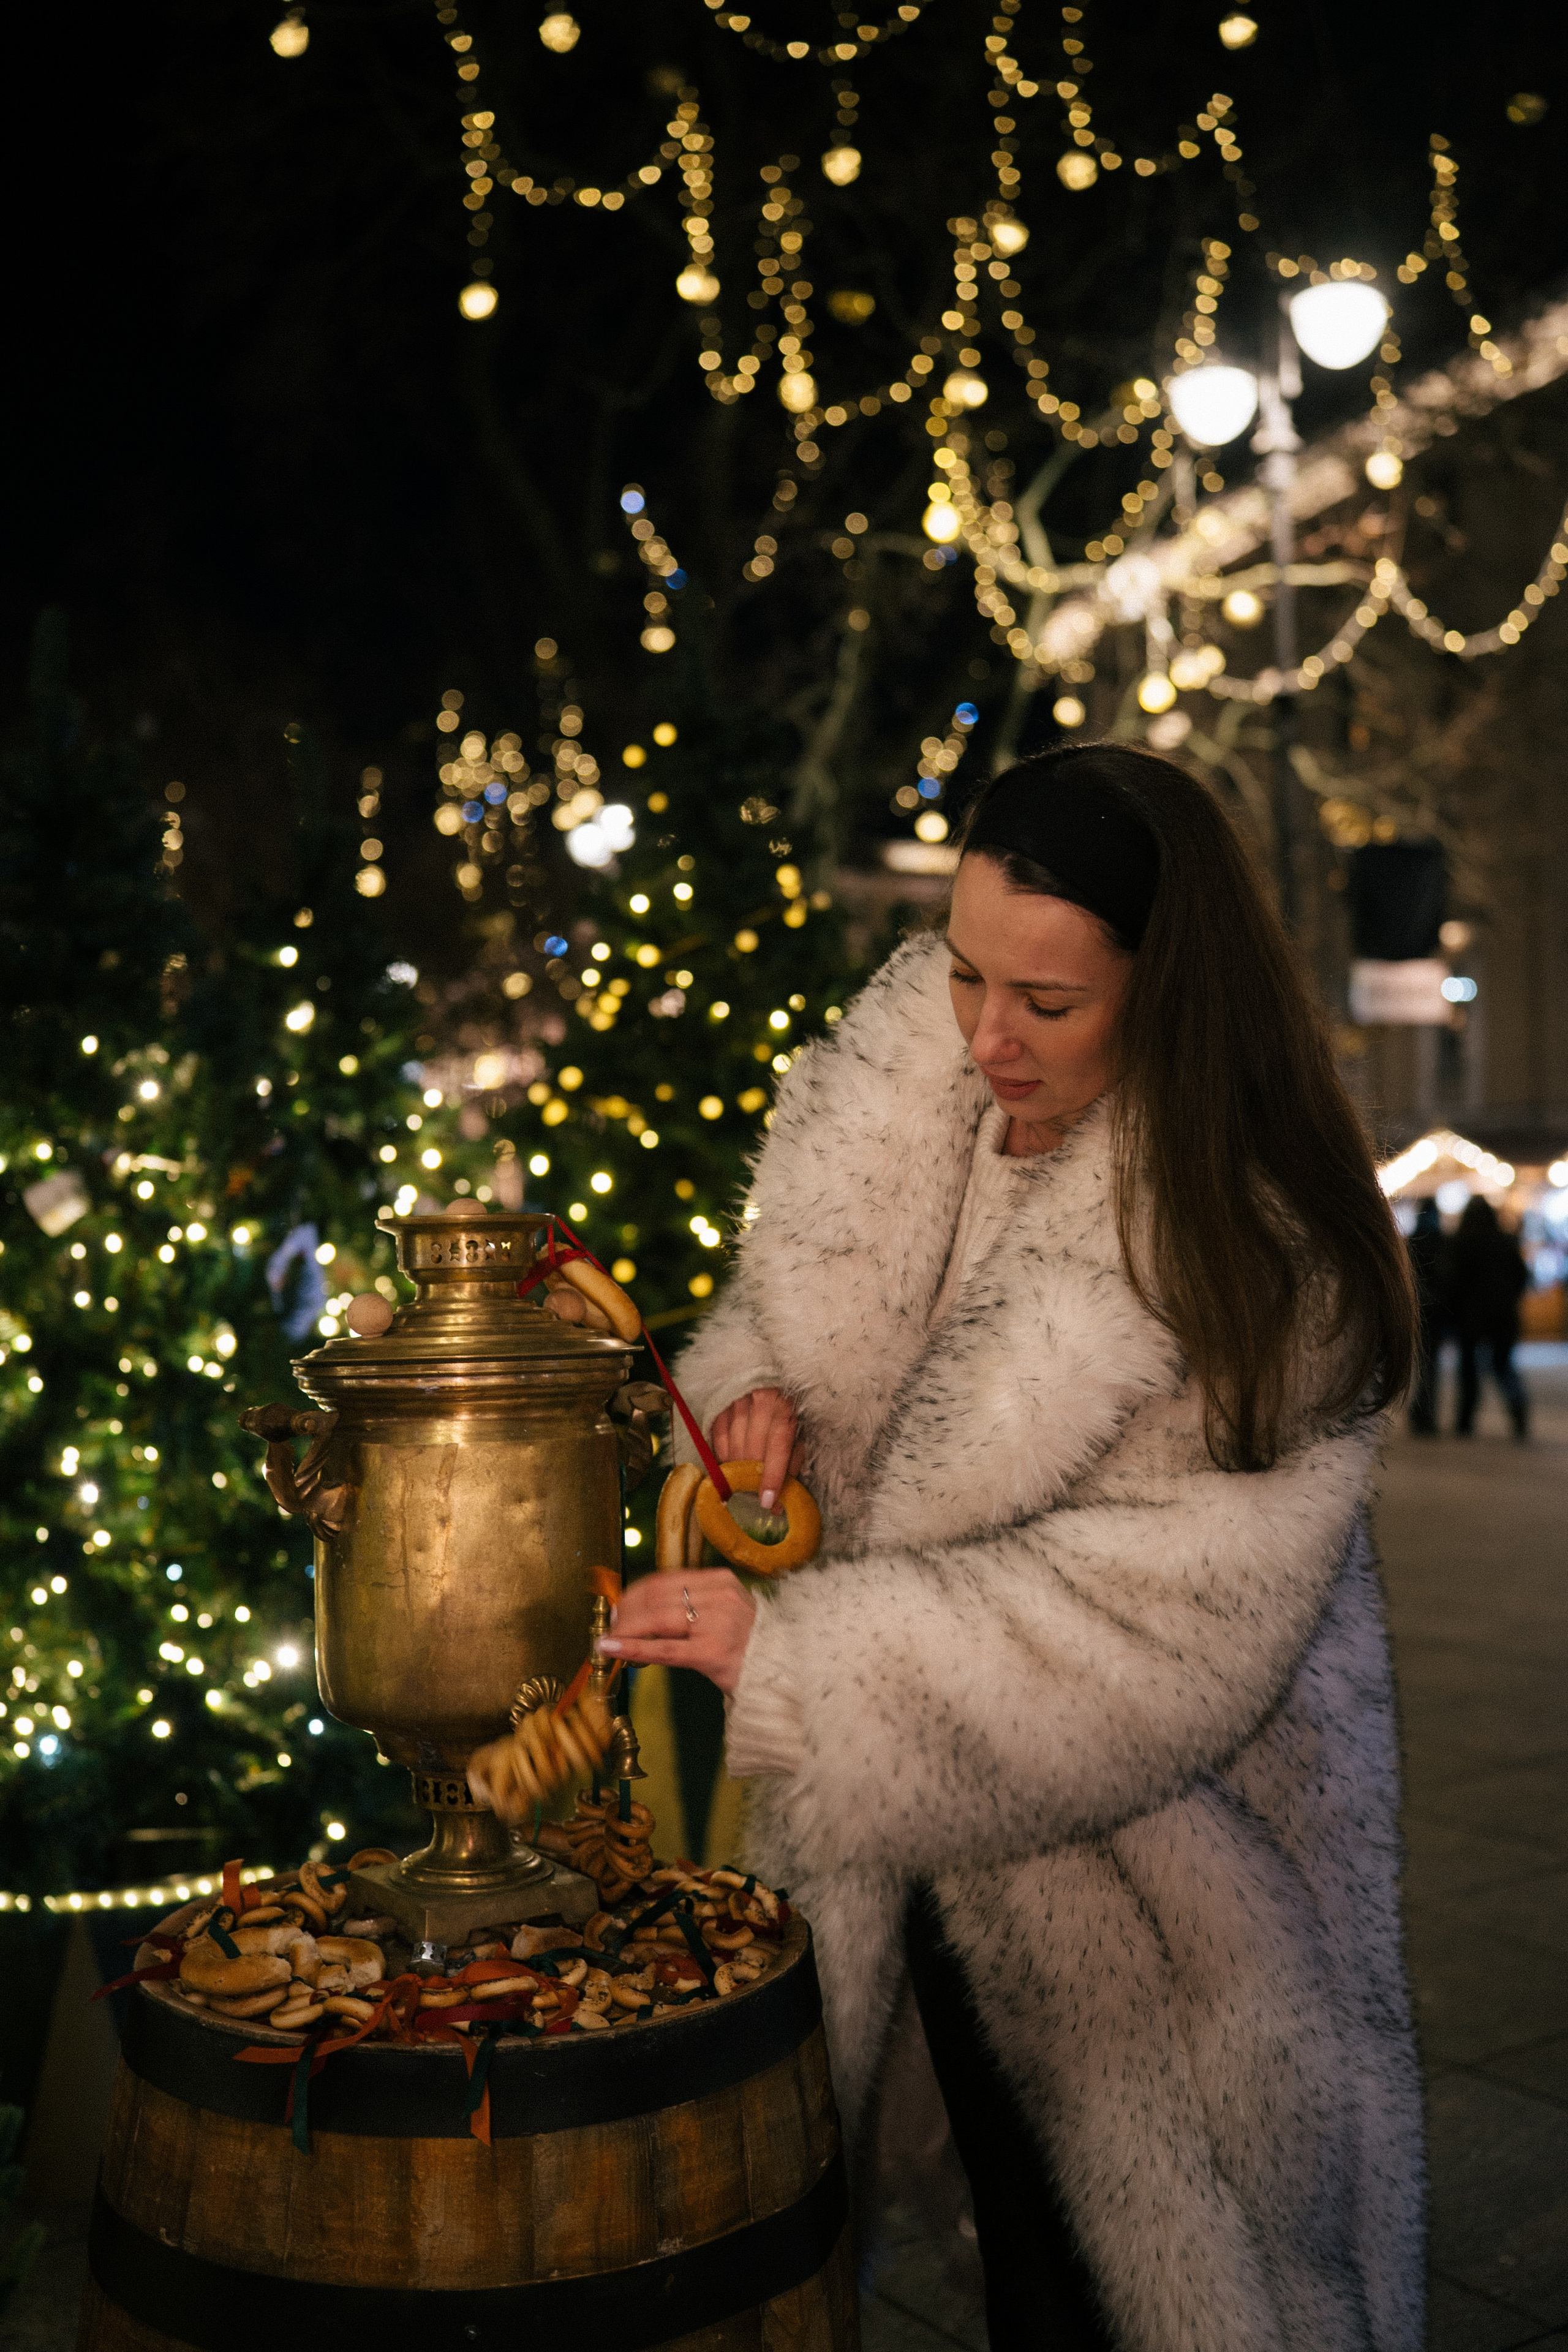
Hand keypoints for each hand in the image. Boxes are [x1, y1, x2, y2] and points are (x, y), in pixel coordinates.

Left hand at [597, 1568, 755, 1694]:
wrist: (787, 1672)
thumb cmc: (753, 1645)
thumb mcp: (727, 1612)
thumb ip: (694, 1606)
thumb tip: (647, 1609)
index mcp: (721, 1581)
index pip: (665, 1580)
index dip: (635, 1592)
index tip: (619, 1606)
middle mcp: (719, 1596)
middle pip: (656, 1596)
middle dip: (626, 1611)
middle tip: (611, 1625)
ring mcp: (717, 1623)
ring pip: (655, 1618)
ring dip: (625, 1629)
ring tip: (611, 1640)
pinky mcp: (712, 1652)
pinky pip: (663, 1649)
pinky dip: (633, 1647)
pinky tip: (612, 1649)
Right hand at [711, 1387, 801, 1511]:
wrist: (777, 1372)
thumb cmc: (791, 1406)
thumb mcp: (801, 1430)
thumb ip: (792, 1462)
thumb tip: (777, 1500)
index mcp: (787, 1407)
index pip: (777, 1447)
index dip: (772, 1477)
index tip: (767, 1501)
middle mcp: (762, 1401)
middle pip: (752, 1450)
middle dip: (754, 1476)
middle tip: (756, 1491)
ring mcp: (739, 1399)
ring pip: (733, 1446)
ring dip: (739, 1467)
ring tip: (746, 1475)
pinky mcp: (723, 1402)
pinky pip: (718, 1436)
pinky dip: (725, 1453)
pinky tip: (733, 1458)